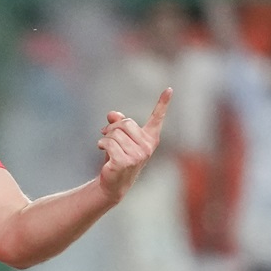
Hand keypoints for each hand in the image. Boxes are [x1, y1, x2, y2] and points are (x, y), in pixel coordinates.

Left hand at [97, 88, 171, 204]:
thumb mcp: (120, 137)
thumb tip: (112, 114)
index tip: (169, 89)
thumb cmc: (119, 156)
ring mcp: (138, 155)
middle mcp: (147, 146)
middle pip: (126, 123)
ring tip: (106, 147)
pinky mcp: (125, 162)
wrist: (114, 181)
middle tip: (108, 135)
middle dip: (113, 128)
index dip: (163, 103)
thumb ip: (117, 122)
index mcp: (149, 138)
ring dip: (106, 138)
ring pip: (115, 133)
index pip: (157, 118)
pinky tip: (102, 150)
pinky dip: (101, 144)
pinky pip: (108, 143)